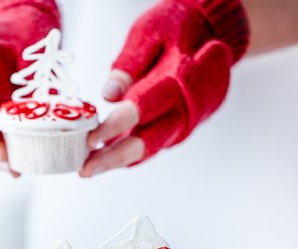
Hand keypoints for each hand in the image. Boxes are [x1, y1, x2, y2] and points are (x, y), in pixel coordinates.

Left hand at [80, 0, 248, 177]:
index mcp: (179, 81)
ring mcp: (181, 125)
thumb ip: (130, 64)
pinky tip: (101, 160)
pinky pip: (149, 147)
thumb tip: (109, 94)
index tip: (91, 138)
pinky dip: (125, 155)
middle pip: (145, 143)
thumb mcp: (151, 33)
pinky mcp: (175, 131)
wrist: (213, 35)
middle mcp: (183, 111)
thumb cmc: (179, 30)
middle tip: (85, 169)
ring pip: (145, 151)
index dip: (115, 127)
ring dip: (115, 162)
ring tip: (86, 169)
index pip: (141, 110)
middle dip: (112, 159)